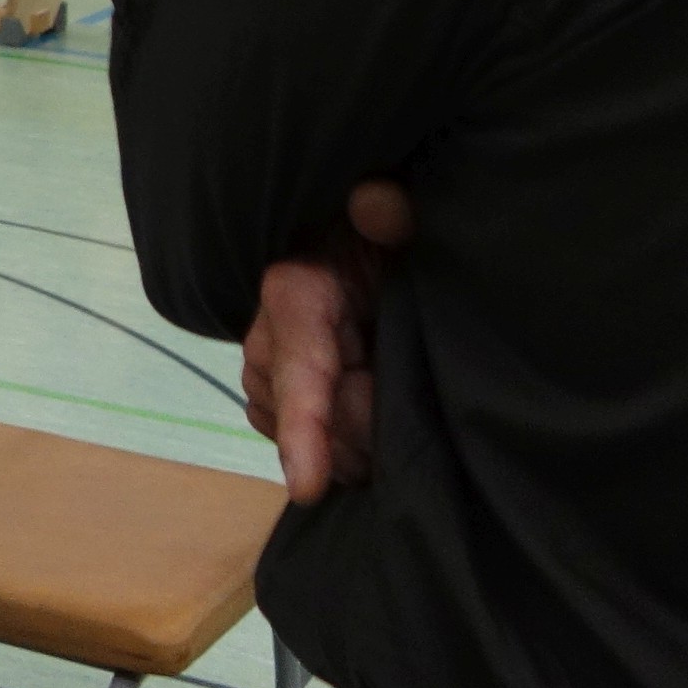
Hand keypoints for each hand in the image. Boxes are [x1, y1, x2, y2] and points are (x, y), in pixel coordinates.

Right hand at [241, 179, 413, 504]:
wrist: (387, 253)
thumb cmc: (390, 232)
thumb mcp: (400, 216)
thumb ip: (393, 210)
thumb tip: (376, 203)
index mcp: (298, 286)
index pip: (296, 359)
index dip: (303, 421)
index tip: (308, 484)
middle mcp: (273, 335)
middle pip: (300, 414)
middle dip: (356, 432)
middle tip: (415, 406)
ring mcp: (275, 371)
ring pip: (299, 436)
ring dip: (353, 443)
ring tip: (402, 411)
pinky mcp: (288, 398)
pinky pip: (303, 443)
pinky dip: (342, 448)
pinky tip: (374, 428)